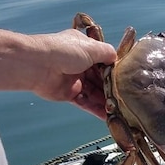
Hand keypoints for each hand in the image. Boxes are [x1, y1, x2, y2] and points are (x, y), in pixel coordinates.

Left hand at [0, 24, 116, 119]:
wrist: (38, 65)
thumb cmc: (63, 51)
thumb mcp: (91, 47)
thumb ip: (108, 53)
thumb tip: (116, 58)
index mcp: (85, 50)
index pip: (105, 61)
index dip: (115, 70)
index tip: (127, 80)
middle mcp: (80, 64)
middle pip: (101, 79)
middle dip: (113, 89)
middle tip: (126, 99)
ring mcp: (75, 80)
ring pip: (95, 93)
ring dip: (107, 101)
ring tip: (120, 110)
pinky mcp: (69, 94)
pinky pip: (86, 103)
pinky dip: (96, 109)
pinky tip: (108, 116)